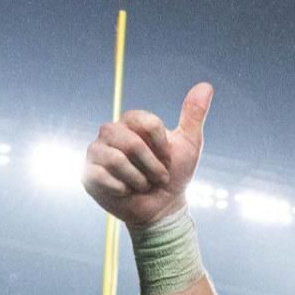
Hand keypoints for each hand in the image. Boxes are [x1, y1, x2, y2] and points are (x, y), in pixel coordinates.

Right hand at [83, 82, 211, 228]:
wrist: (161, 209)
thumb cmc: (174, 175)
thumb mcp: (189, 145)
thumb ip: (194, 115)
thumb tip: (206, 85)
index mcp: (131, 122)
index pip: (146, 123)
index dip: (162, 147)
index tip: (168, 159)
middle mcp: (110, 132)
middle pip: (131, 143)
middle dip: (152, 167)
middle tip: (159, 178)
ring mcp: (96, 152)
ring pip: (117, 160)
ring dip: (139, 179)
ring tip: (143, 185)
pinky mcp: (88, 173)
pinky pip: (103, 176)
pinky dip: (122, 189)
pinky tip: (125, 192)